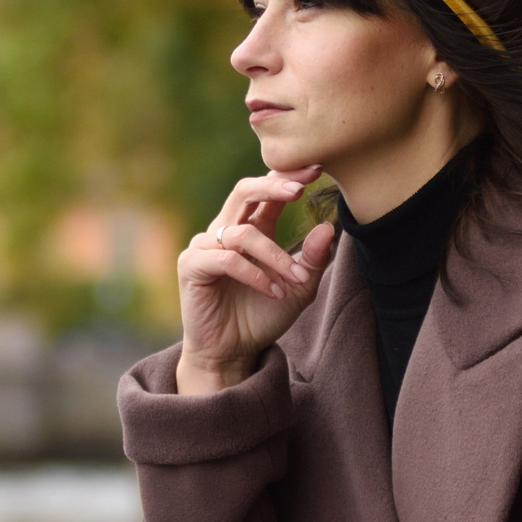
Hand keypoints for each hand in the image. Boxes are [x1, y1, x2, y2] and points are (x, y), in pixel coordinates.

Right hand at [176, 169, 338, 391]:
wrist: (233, 352)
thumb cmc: (262, 317)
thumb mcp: (299, 289)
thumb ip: (313, 260)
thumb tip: (329, 227)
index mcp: (250, 228)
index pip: (266, 190)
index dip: (287, 176)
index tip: (316, 168)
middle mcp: (225, 231)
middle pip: (244, 191)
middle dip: (273, 186)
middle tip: (300, 189)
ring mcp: (205, 246)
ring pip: (243, 233)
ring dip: (275, 256)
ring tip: (296, 279)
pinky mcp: (191, 266)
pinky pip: (226, 259)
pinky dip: (254, 274)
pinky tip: (272, 291)